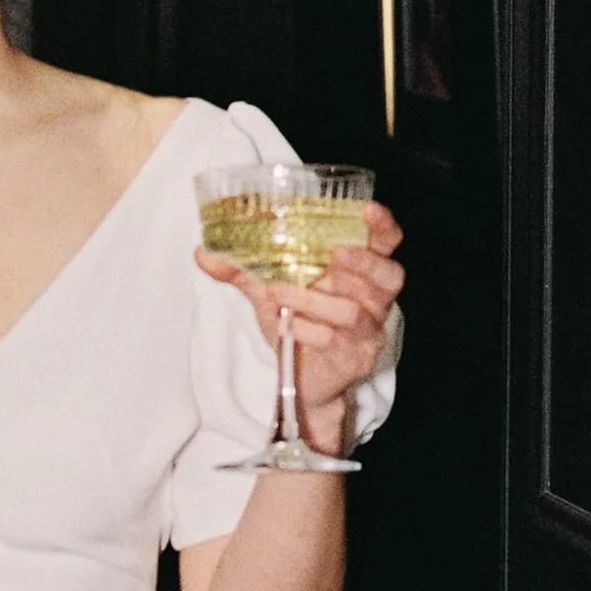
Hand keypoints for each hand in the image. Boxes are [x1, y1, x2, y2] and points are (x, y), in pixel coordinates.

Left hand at [196, 201, 405, 455]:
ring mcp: (368, 331)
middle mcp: (373, 299)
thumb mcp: (268, 292)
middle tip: (334, 254)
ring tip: (277, 293)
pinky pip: (336, 340)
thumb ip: (242, 269)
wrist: (297, 381)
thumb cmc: (296, 325)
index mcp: (359, 272)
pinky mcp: (356, 359)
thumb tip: (202, 252)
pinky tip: (288, 325)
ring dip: (314, 299)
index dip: (383, 225)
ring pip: (354, 310)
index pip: (385, 243)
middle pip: (388, 275)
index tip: (367, 210)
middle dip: (363, 262)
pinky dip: (308, 330)